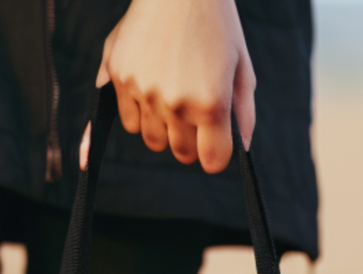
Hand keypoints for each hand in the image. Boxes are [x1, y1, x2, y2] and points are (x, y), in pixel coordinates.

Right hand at [80, 0, 255, 174]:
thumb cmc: (217, 23)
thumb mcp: (242, 66)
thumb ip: (243, 113)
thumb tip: (243, 149)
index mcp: (211, 103)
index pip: (212, 161)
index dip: (215, 153)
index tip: (215, 140)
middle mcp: (176, 103)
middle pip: (182, 153)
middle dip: (191, 140)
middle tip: (194, 111)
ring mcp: (144, 91)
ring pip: (153, 140)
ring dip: (164, 128)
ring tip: (172, 96)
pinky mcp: (119, 76)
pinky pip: (129, 120)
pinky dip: (139, 113)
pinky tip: (151, 87)